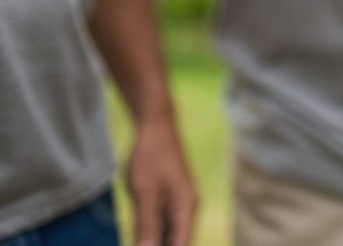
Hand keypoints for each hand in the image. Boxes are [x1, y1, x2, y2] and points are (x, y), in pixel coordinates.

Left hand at [126, 117, 196, 245]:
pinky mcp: (170, 199)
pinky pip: (164, 224)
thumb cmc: (150, 157)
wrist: (155, 126)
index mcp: (186, 209)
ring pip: (170, 234)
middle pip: (177, 242)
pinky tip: (139, 236)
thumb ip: (147, 226)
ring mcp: (180, 204)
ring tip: (138, 239)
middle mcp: (187, 209)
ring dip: (155, 241)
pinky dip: (153, 233)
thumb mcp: (145, 194)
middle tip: (136, 241)